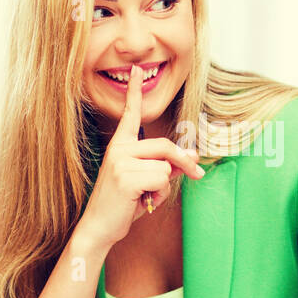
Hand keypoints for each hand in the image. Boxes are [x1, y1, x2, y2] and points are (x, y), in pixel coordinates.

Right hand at [78, 64, 203, 248]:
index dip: (134, 92)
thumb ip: (167, 166)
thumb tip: (193, 157)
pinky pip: (162, 179)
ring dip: (165, 186)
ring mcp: (120, 161)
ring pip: (166, 166)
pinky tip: (140, 201)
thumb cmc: (123, 204)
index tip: (136, 70)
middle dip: (185, 162)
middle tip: (197, 175)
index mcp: (120, 146)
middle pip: (166, 146)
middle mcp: (119, 149)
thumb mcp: (147, 182)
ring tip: (144, 196)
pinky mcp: (126, 176)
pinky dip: (159, 194)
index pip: (130, 115)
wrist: (100, 227)